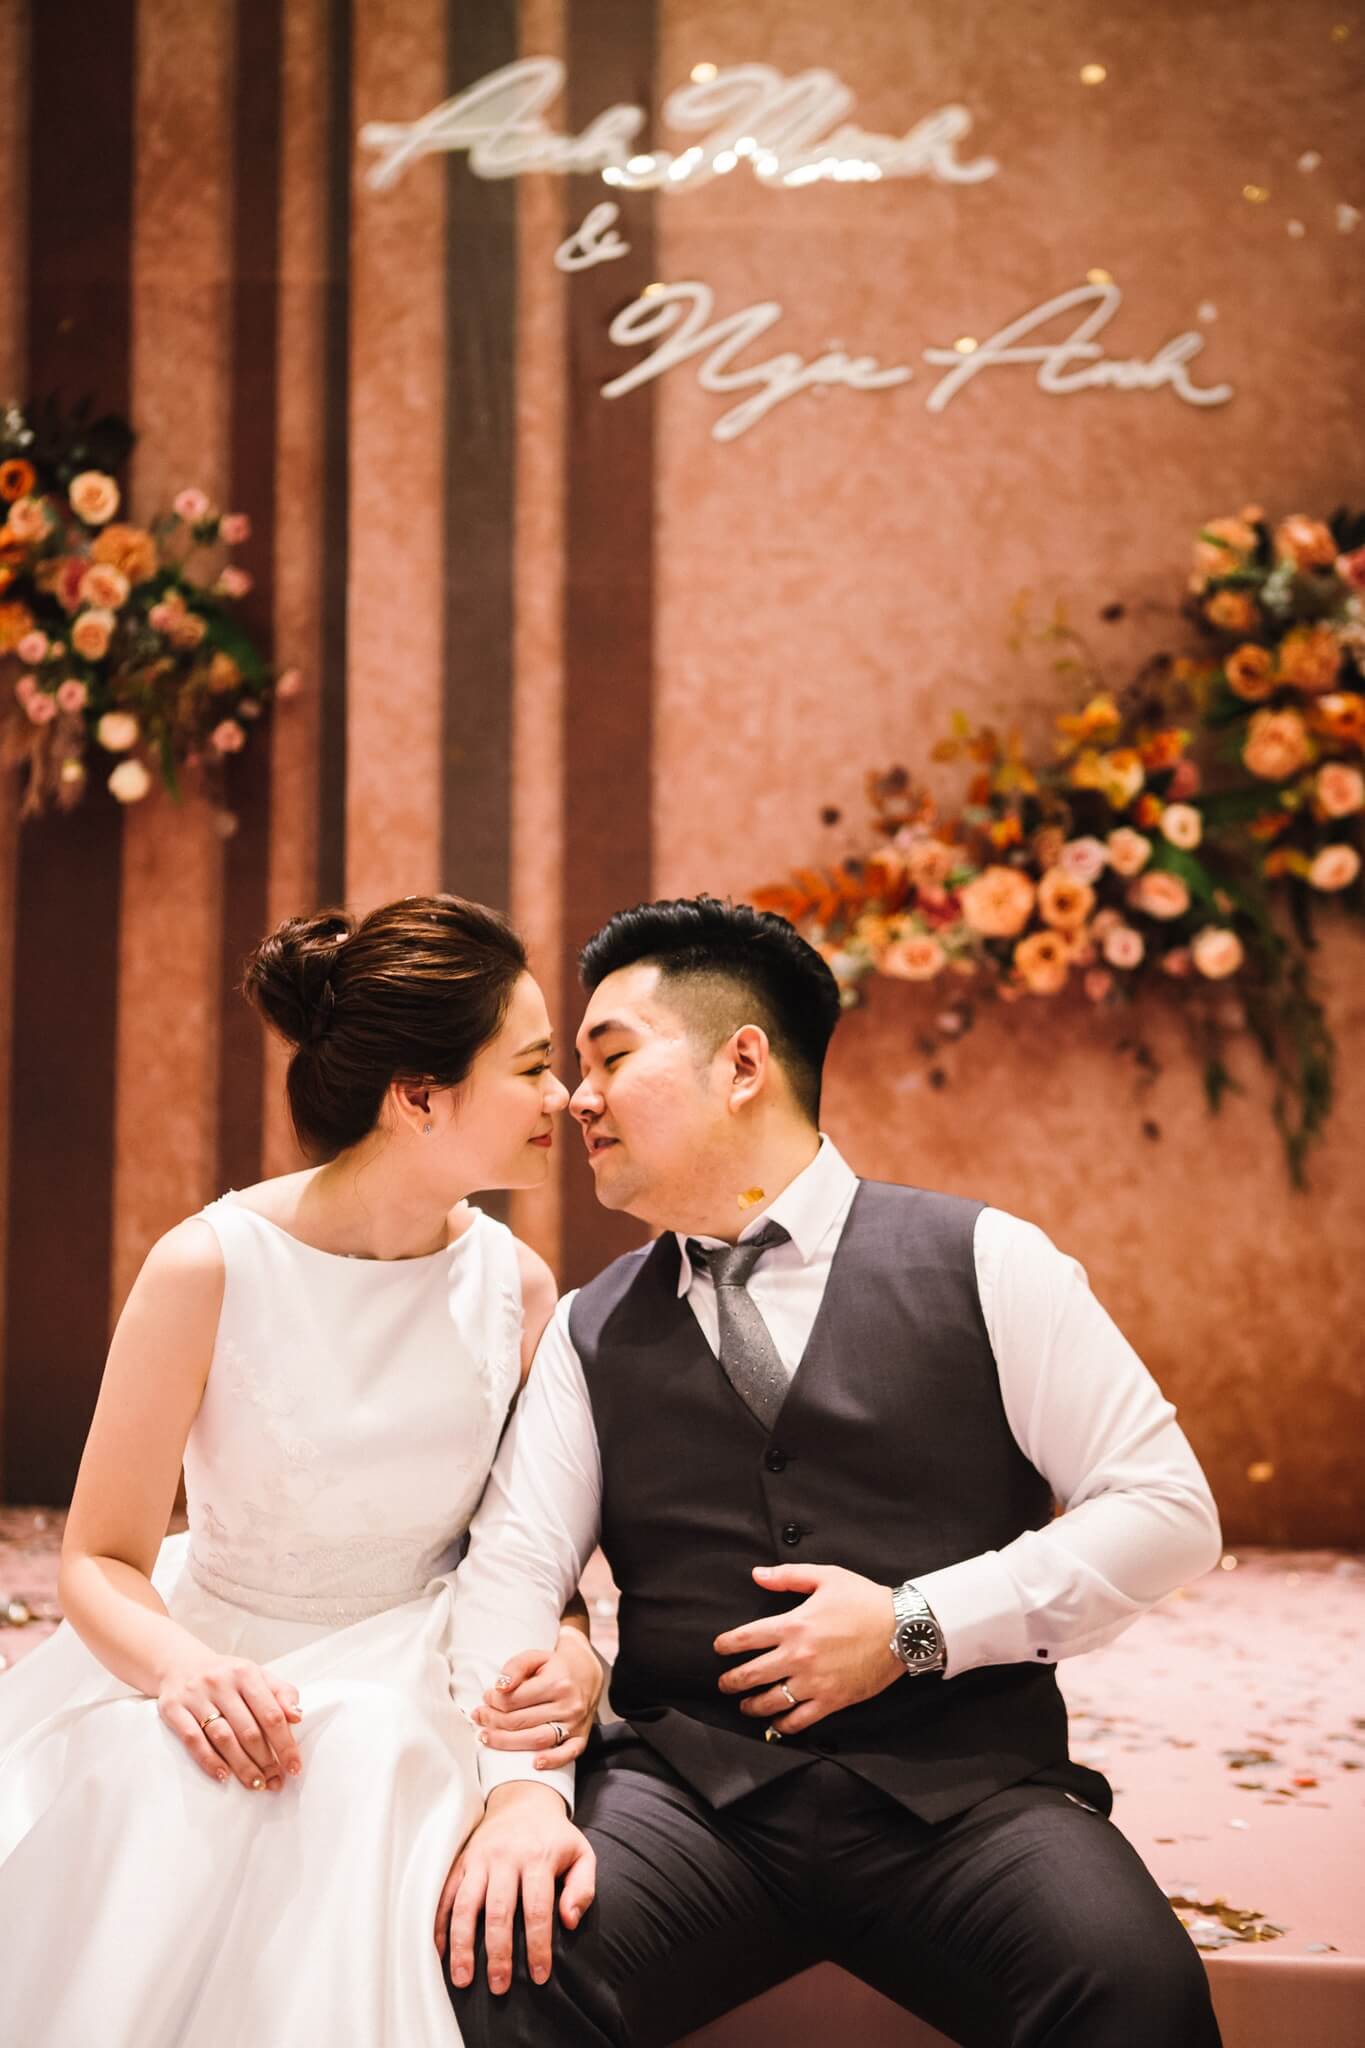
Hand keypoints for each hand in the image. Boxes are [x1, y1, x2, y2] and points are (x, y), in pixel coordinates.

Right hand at [157, 1648, 302, 1790]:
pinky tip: (224, 1776)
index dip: (285, 1744)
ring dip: (242, 1766)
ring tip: (255, 1784)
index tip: (294, 1767)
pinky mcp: (174, 1709)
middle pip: (248, 1730)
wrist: (181, 1663)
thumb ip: (281, 1693)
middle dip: (265, 1761)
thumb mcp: (256, 1675)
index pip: (271, 1713)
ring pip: (223, 1738)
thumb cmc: (227, 1676)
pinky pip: (193, 1740)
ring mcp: (196, 1696)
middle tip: (275, 1782)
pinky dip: (209, 1761)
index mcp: (246, 1673)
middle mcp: (221, 1683)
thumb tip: (297, 1716)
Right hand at [435, 1781, 595, 1991]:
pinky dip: (439, 1923)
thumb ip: (583, 1888)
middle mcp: (505, 1858)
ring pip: (466, 1904)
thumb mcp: (581, 1854)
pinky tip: (438, 1952)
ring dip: (462, 1944)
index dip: (537, 1945)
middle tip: (498, 1988)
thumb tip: (570, 1922)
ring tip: (462, 1979)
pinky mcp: (461, 1860)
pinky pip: (445, 1894)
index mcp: (538, 1858)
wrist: (523, 1798)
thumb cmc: (555, 1837)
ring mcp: (479, 1859)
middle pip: (498, 1911)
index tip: (538, 1976)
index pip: (537, 1909)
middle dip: (497, 1953)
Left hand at [471, 1630, 602, 1770]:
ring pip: (537, 1739)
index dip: (493, 1700)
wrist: (587, 1671)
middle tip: (480, 1717)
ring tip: (486, 1737)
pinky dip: (552, 1761)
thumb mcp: (535, 1656)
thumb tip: (499, 1687)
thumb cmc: (555, 1665)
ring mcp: (575, 1723)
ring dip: (507, 1742)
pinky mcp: (581, 1736)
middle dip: (493, 1721)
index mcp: (556, 1682)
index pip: (515, 1699)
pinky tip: (534, 1764)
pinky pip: (568, 1753)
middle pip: (521, 1721)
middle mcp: (567, 1704)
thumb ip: (515, 1667)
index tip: (486, 1697)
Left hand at [713, 1563, 903, 1734]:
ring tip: (745, 1705)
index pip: (747, 1638)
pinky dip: (784, 1726)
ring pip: (771, 1701)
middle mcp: (798, 1656)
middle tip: (723, 1684)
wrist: (902, 1630)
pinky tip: (777, 1724)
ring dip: (752, 1705)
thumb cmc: (864, 1601)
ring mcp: (813, 1682)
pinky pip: (800, 1720)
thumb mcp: (827, 1577)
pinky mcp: (831, 1701)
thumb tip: (757, 1575)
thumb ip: (789, 1576)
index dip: (727, 1644)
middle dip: (731, 1681)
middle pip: (752, 1674)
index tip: (718, 1648)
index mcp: (793, 1625)